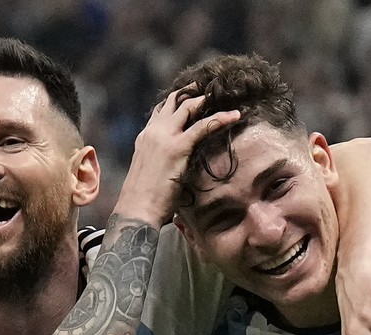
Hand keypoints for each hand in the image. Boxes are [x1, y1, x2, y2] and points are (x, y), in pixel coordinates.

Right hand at [115, 88, 239, 226]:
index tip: (191, 99)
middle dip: (191, 92)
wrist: (136, 210)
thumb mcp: (150, 174)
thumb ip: (161, 163)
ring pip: (188, 107)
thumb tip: (174, 170)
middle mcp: (153, 133)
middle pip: (173, 102)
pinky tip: (235, 115)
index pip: (160, 112)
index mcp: (144, 139)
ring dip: (205, 99)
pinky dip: (221, 118)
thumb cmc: (143, 201)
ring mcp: (164, 137)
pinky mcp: (178, 148)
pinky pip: (203, 126)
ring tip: (222, 95)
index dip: (176, 103)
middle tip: (208, 89)